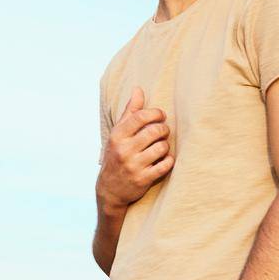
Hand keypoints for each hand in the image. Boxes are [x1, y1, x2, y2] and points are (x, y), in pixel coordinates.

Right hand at [97, 86, 174, 211]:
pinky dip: (168, 161)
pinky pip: (165, 165)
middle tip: (163, 131)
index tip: (161, 115)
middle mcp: (124, 150)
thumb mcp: (118, 134)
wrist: (110, 189)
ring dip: (166, 146)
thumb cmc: (116, 155)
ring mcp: (134, 166)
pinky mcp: (143, 180)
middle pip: (154, 131)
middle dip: (164, 129)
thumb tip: (138, 89)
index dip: (156, 113)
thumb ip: (130, 112)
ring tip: (162, 147)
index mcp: (118, 136)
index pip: (141, 117)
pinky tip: (165, 159)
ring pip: (161, 148)